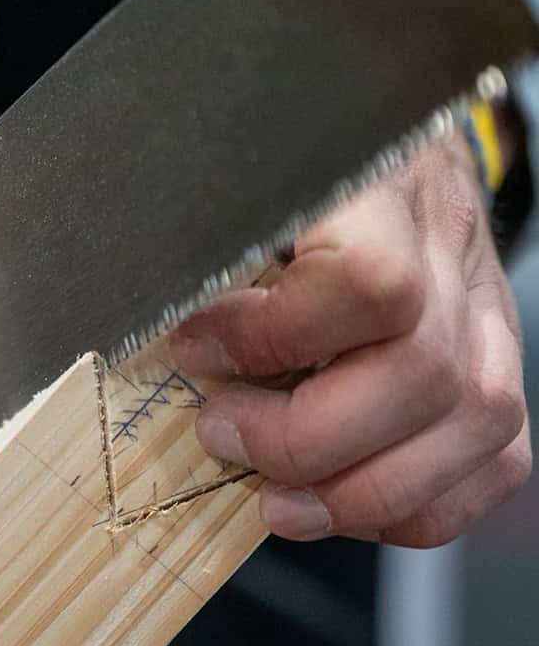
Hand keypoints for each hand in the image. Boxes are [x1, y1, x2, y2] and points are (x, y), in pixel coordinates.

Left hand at [170, 137, 529, 546]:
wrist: (380, 140)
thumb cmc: (285, 167)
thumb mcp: (236, 178)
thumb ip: (203, 241)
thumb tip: (148, 321)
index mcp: (381, 185)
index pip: (367, 281)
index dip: (272, 337)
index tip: (193, 349)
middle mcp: (451, 246)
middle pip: (420, 374)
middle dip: (304, 438)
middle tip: (220, 435)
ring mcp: (488, 309)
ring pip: (472, 425)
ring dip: (360, 492)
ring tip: (273, 500)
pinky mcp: (498, 363)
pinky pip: (495, 461)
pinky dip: (415, 505)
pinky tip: (341, 501)